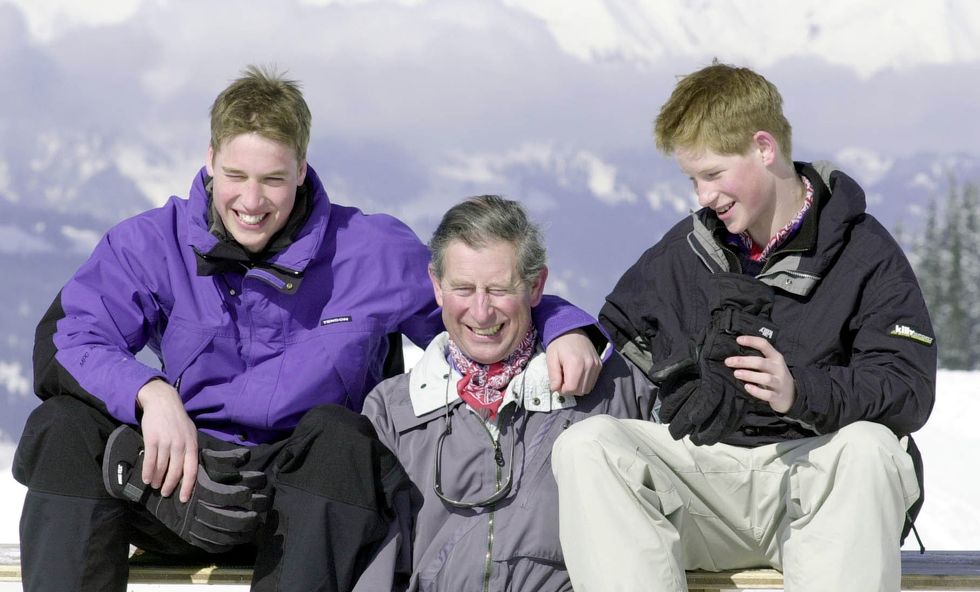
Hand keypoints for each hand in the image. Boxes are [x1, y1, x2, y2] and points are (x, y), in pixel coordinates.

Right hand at [137, 379, 198, 502]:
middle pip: (176, 472)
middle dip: (169, 486)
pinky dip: (147, 472)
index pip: (192, 470)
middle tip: (165, 494)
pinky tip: (146, 479)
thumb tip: (189, 469)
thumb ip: (190, 449)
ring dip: (157, 480)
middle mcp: (180, 445)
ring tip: (155, 486)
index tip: (183, 499)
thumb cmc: (177, 419)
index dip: (187, 486)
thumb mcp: (190, 432)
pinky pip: (149, 460)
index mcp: (192, 444)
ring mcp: (166, 442)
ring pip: (161, 467)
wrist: (163, 401)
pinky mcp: (152, 439)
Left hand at [545, 329, 600, 395]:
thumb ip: (553, 375)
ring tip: (570, 377)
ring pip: (587, 389)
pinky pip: (592, 382)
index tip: (558, 383)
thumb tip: (555, 389)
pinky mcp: (599, 365)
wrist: (572, 330)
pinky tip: (577, 375)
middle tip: (563, 381)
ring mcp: (596, 365)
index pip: (571, 388)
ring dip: (577, 388)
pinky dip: (584, 383)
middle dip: (570, 390)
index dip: (563, 390)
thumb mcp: (551, 358)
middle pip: (580, 391)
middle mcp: (589, 365)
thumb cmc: (559, 344)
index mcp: (575, 363)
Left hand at [726, 335, 795, 412]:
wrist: (792, 395)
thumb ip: (759, 358)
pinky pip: (767, 394)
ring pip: (765, 378)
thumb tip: (736, 353)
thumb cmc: (775, 376)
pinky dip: (756, 391)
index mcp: (776, 358)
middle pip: (761, 362)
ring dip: (749, 375)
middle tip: (728, 362)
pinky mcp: (777, 396)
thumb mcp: (771, 364)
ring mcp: (779, 383)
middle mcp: (778, 368)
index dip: (751, 341)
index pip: (764, 345)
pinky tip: (747, 387)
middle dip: (743, 361)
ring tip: (736, 373)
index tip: (738, 340)